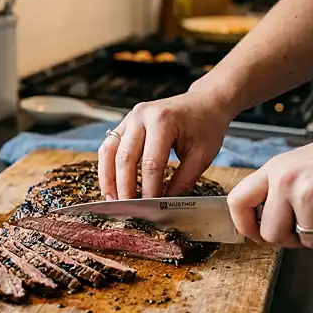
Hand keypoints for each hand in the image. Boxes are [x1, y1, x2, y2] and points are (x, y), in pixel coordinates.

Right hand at [98, 89, 234, 199]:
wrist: (204, 102)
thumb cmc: (206, 127)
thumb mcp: (202, 155)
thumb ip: (183, 181)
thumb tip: (165, 205)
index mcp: (163, 121)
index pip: (151, 163)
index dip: (149, 189)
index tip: (151, 209)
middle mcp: (141, 116)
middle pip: (126, 158)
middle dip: (126, 188)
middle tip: (129, 210)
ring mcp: (130, 118)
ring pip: (110, 152)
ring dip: (109, 179)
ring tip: (113, 200)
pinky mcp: (125, 123)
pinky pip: (109, 147)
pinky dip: (106, 167)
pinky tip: (110, 185)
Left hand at [227, 121, 312, 247]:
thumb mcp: (304, 162)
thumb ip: (284, 187)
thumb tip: (272, 218)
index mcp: (276, 169)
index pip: (238, 201)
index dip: (244, 225)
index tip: (255, 235)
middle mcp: (286, 182)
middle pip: (270, 233)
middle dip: (291, 240)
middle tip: (311, 231)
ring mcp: (308, 196)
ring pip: (305, 240)